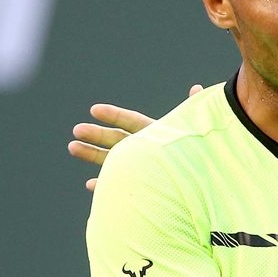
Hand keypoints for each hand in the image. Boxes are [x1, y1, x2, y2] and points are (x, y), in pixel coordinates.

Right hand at [69, 84, 203, 190]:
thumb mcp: (194, 132)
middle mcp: (146, 150)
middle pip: (117, 139)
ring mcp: (141, 168)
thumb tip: (197, 88)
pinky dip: (105, 185)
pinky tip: (92, 185)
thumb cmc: (202, 155)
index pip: (132, 121)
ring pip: (112, 160)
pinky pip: (119, 186)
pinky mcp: (140, 188)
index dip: (114, 115)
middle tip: (77, 130)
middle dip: (97, 134)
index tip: (95, 110)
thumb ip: (193, 111)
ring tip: (72, 147)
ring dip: (92, 154)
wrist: (205, 186)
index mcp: (157, 133)